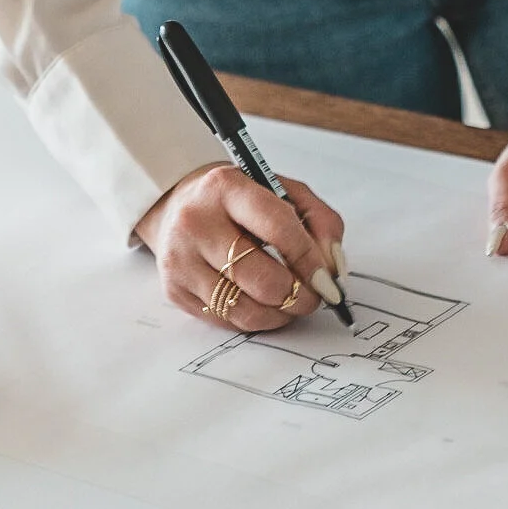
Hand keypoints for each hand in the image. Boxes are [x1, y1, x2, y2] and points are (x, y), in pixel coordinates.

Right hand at [134, 166, 345, 329]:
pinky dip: (255, 320)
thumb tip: (332, 267)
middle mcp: (197, 222)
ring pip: (245, 309)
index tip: (328, 279)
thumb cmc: (237, 201)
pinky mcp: (174, 289)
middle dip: (299, 295)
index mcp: (226, 187)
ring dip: (280, 314)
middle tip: (314, 296)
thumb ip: (319, 221)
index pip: (279, 228)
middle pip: (263, 279)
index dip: (310, 260)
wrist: (177, 205)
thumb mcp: (282, 191)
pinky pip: (226, 321)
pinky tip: (263, 304)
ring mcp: (181, 259)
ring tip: (291, 302)